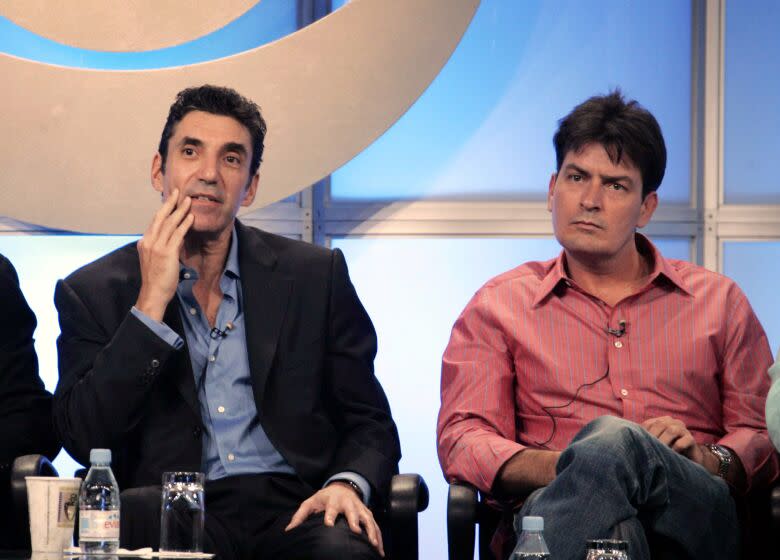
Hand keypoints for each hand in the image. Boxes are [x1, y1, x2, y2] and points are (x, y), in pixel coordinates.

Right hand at [135, 189, 193, 320]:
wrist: (153, 294)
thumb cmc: (156, 280)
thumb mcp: (154, 259)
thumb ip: (160, 248)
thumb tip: (170, 240)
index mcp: (144, 242)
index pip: (155, 222)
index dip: (163, 210)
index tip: (171, 200)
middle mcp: (148, 241)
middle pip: (160, 217)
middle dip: (170, 203)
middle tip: (178, 192)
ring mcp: (157, 246)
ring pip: (169, 223)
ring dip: (180, 210)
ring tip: (188, 200)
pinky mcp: (167, 253)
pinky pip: (177, 234)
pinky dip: (185, 224)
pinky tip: (191, 217)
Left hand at [285, 483, 383, 556]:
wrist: (342, 487)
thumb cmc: (324, 498)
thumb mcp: (310, 503)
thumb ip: (300, 516)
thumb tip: (289, 530)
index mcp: (333, 501)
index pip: (331, 508)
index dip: (329, 516)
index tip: (328, 524)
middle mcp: (348, 503)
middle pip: (352, 511)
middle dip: (355, 520)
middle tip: (356, 532)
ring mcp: (360, 508)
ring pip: (367, 519)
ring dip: (371, 531)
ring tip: (373, 544)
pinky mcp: (367, 513)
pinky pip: (375, 525)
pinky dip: (378, 536)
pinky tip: (379, 549)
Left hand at [642, 415, 705, 466]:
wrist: (689, 461)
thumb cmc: (668, 451)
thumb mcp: (656, 444)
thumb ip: (646, 439)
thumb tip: (629, 440)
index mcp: (662, 421)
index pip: (648, 423)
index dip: (642, 433)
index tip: (636, 445)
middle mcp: (673, 422)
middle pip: (660, 425)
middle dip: (652, 437)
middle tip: (647, 450)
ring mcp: (683, 429)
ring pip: (671, 431)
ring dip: (663, 442)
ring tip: (659, 452)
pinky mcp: (691, 439)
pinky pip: (682, 442)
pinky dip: (674, 449)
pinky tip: (670, 456)